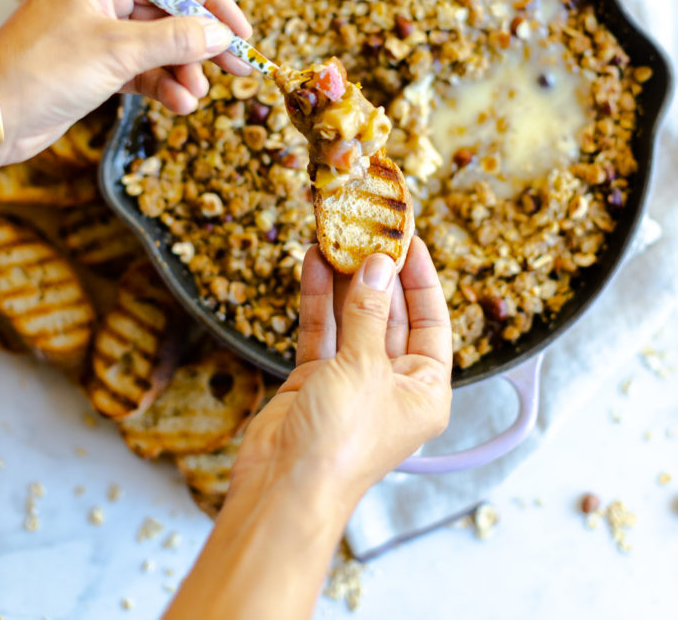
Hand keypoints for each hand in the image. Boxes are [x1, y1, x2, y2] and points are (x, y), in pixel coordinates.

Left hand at [0, 0, 251, 165]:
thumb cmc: (42, 70)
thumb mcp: (118, 51)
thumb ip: (176, 40)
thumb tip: (222, 35)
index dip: (213, 6)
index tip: (243, 34)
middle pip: (169, 14)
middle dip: (201, 45)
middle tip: (238, 69)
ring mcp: (97, 31)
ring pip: (158, 46)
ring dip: (181, 72)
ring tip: (194, 97)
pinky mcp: (96, 65)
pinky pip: (142, 70)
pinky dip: (162, 86)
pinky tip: (179, 105)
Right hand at [229, 237, 452, 511]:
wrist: (284, 487)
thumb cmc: (341, 440)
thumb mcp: (364, 367)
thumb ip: (370, 312)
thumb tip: (379, 265)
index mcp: (425, 390)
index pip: (432, 322)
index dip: (422, 279)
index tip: (410, 241)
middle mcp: (392, 384)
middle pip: (392, 316)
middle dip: (380, 274)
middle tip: (371, 230)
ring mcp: (352, 380)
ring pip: (354, 319)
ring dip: (346, 280)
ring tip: (338, 236)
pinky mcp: (316, 380)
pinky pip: (322, 331)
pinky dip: (318, 299)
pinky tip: (314, 262)